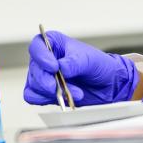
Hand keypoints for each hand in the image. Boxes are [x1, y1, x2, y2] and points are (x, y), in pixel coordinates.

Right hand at [23, 30, 137, 105]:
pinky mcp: (46, 92)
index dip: (41, 57)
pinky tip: (64, 98)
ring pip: (34, 85)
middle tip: (61, 86)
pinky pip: (34, 97)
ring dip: (53, 92)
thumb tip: (61, 68)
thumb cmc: (98, 64)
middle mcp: (46, 59)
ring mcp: (44, 76)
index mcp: (54, 43)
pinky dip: (48, 99)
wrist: (108, 83)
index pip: (37, 46)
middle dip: (47, 80)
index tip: (53, 67)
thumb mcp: (89, 59)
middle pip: (34, 69)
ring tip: (75, 93)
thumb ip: (74, 62)